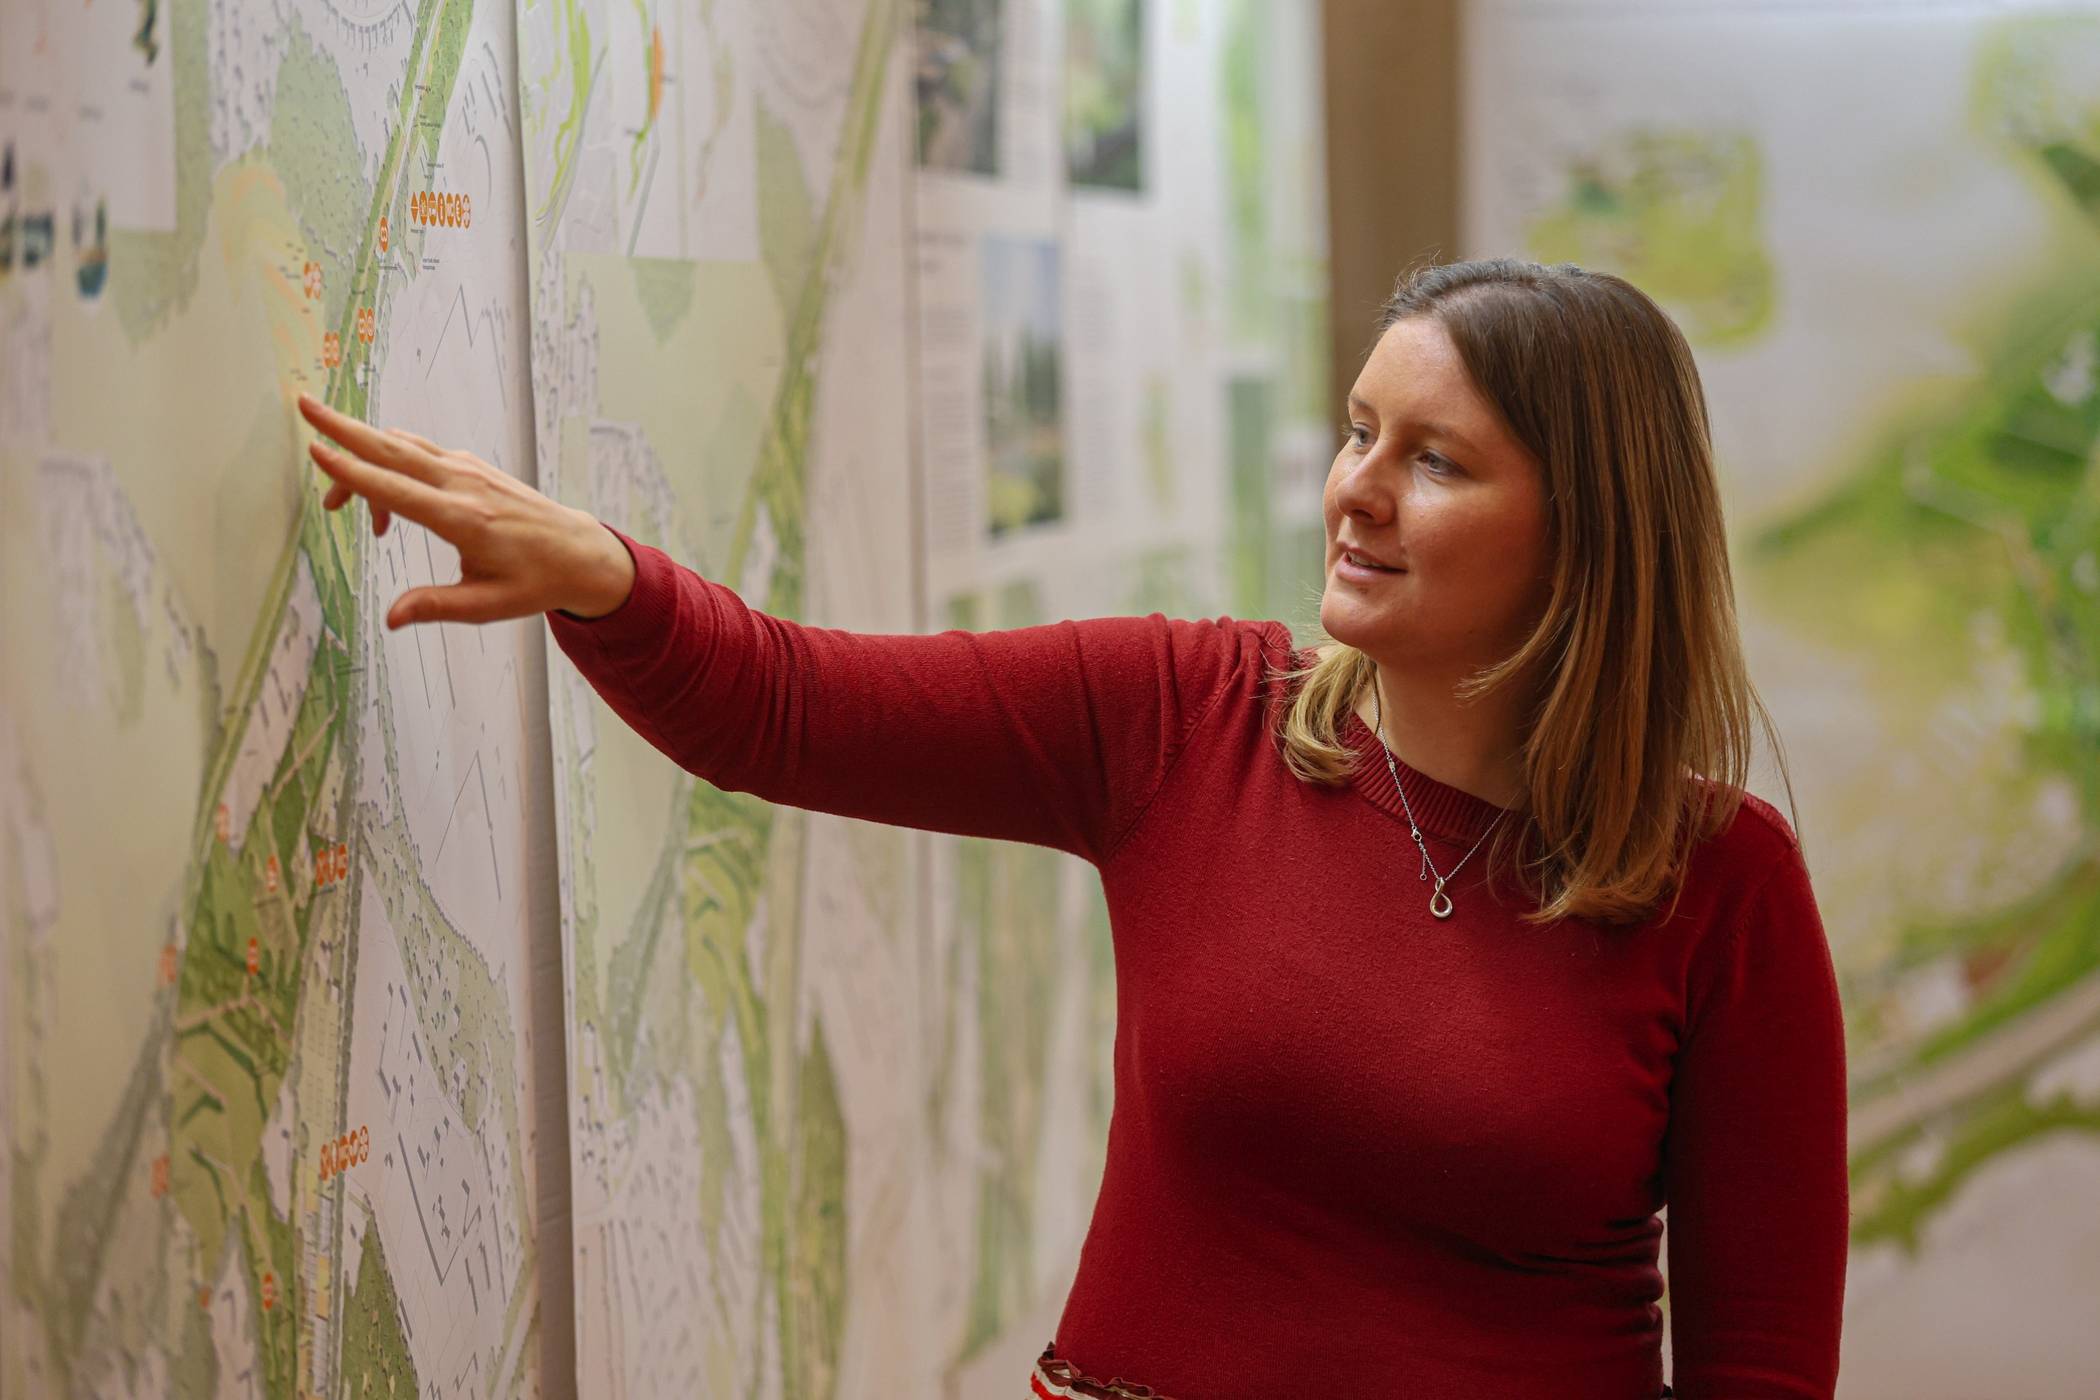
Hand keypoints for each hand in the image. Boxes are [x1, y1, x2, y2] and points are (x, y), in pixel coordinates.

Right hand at [299, 393, 635, 627]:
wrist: (580, 553)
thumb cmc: (535, 582)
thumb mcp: (487, 605)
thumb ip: (436, 607)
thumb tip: (390, 619)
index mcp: (463, 518)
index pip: (396, 489)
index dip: (352, 471)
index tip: (316, 450)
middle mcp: (463, 485)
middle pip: (393, 448)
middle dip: (344, 427)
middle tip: (303, 405)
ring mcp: (469, 469)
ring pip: (404, 447)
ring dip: (363, 451)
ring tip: (332, 488)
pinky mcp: (472, 466)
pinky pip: (420, 454)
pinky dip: (392, 464)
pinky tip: (384, 503)